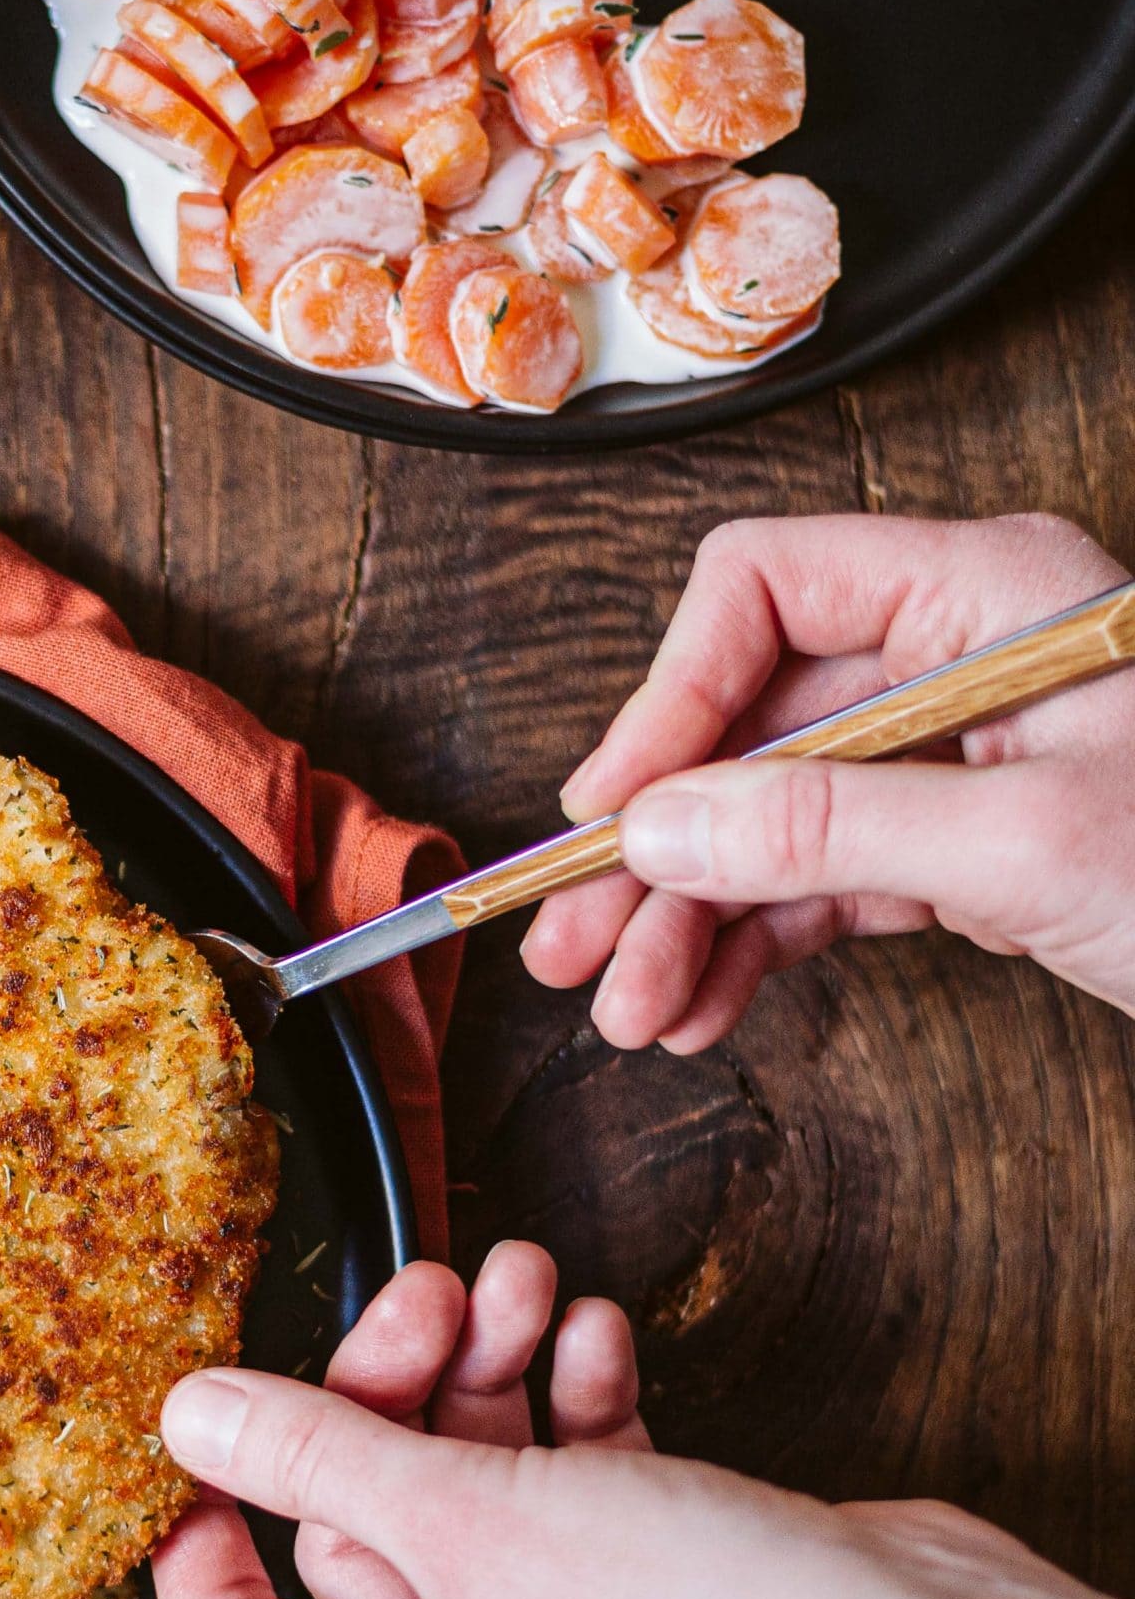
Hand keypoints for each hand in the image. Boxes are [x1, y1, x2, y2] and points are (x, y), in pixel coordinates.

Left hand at [155, 1244, 843, 1598]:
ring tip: (521, 1280)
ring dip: (493, 1375)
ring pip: (473, 1496)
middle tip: (430, 1294)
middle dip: (398, 1391)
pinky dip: (572, 1414)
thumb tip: (190, 1419)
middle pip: (366, 1530)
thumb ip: (311, 1454)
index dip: (203, 1532)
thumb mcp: (456, 1516)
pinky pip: (566, 1496)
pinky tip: (592, 1338)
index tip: (205, 1426)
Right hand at [520, 512, 1134, 1050]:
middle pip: (743, 728)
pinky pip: (816, 883)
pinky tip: (699, 1005)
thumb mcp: (1031, 844)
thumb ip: (830, 830)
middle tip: (567, 940)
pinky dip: (750, 946)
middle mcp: (953, 658)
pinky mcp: (957, 845)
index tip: (612, 813)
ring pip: (764, 821)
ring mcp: (949, 756)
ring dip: (684, 919)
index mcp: (985, 594)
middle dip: (652, 847)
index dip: (669, 700)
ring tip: (630, 1006)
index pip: (765, 592)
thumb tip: (660, 827)